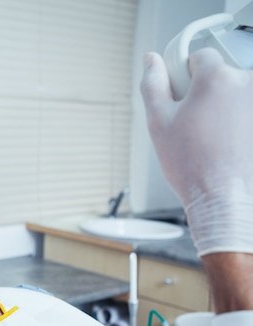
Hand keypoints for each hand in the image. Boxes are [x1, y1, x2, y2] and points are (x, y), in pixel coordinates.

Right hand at [141, 48, 252, 256]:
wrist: (223, 198)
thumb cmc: (190, 164)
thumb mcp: (158, 122)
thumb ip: (153, 84)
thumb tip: (151, 60)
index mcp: (216, 78)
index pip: (200, 57)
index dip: (186, 76)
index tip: (183, 97)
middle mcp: (247, 84)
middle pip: (223, 75)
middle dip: (209, 94)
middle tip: (196, 124)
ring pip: (238, 95)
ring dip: (228, 108)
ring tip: (214, 138)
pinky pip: (246, 113)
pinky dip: (240, 123)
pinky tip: (231, 143)